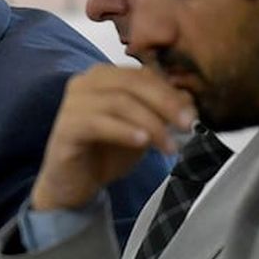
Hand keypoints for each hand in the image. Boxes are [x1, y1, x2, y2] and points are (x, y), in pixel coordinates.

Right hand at [30, 65, 194, 210]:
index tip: (193, 115)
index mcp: (103, 76)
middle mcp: (84, 83)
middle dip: (165, 103)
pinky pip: (97, 124)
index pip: (142, 74)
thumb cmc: (107, 152)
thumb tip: (188, 101)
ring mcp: (71, 104)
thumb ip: (161, 112)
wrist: (75, 183)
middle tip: (187, 125)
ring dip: (150, 123)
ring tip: (168, 146)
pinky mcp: (65, 128)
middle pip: (131, 82)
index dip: (170, 92)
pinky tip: (142, 143)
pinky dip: (124, 131)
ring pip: (118, 102)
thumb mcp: (142, 129)